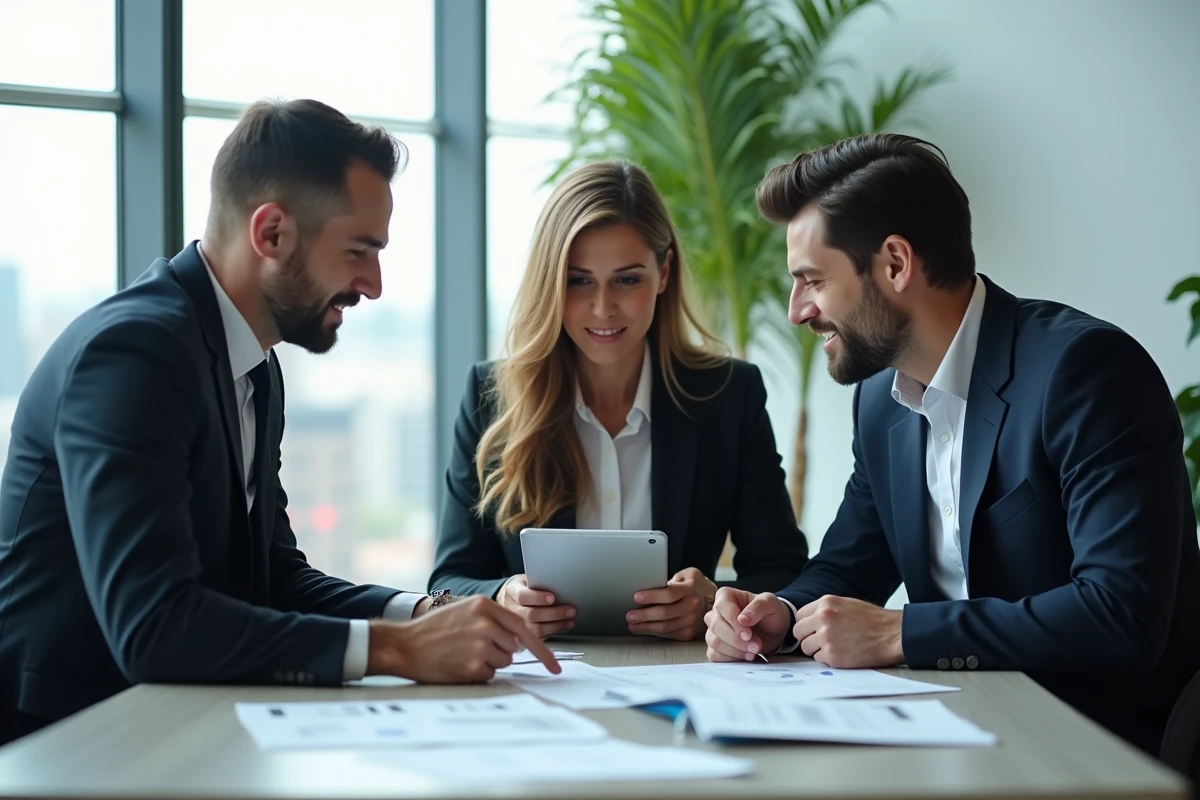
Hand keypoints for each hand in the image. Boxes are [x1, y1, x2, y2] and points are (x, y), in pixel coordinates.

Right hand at [367, 595, 560, 682]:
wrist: (404, 645)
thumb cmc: (434, 630)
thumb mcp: (465, 611)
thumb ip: (493, 620)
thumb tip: (519, 641)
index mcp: (485, 606)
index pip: (524, 629)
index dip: (542, 651)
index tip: (555, 668)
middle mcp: (486, 624)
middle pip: (513, 648)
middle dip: (500, 650)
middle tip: (473, 646)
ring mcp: (480, 646)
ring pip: (503, 662)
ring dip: (488, 662)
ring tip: (463, 653)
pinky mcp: (473, 666)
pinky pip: (489, 675)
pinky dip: (478, 673)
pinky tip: (459, 664)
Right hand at [496, 574, 576, 637]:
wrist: (507, 600)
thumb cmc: (522, 588)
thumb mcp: (526, 579)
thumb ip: (538, 582)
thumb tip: (560, 584)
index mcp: (511, 592)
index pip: (522, 596)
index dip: (538, 598)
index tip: (553, 597)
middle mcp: (511, 610)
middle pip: (531, 614)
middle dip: (553, 613)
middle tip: (571, 610)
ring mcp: (515, 625)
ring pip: (535, 629)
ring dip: (556, 625)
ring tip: (570, 620)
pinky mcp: (521, 636)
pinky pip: (538, 638)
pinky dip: (553, 632)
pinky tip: (564, 626)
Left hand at [626, 567, 717, 640]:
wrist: (714, 601)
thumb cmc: (694, 585)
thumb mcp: (686, 574)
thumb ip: (671, 579)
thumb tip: (650, 585)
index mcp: (691, 589)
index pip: (669, 594)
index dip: (651, 596)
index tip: (636, 597)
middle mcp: (693, 607)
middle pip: (665, 613)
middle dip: (644, 615)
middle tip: (630, 615)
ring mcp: (692, 622)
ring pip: (665, 627)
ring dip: (646, 627)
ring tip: (632, 624)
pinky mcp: (688, 633)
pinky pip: (668, 635)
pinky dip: (653, 633)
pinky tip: (643, 629)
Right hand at [704, 587, 792, 660]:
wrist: (773, 630)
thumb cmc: (770, 612)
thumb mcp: (770, 603)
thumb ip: (758, 607)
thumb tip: (742, 619)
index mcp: (725, 596)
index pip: (723, 608)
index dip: (734, 623)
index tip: (749, 634)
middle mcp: (715, 612)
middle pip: (716, 626)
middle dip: (737, 640)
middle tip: (756, 646)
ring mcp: (713, 631)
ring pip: (715, 642)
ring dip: (736, 651)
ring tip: (754, 651)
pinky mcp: (715, 647)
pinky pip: (715, 655)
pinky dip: (732, 659)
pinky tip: (746, 656)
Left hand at [793, 595, 903, 667]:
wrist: (892, 635)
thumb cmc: (873, 621)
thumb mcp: (847, 604)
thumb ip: (826, 610)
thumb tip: (809, 621)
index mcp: (826, 603)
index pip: (800, 615)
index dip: (807, 625)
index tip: (815, 630)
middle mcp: (823, 618)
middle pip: (798, 632)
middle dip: (808, 638)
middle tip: (822, 641)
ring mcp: (827, 637)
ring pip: (806, 647)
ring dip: (817, 650)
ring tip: (837, 647)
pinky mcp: (833, 655)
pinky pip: (818, 659)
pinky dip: (828, 659)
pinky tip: (844, 654)